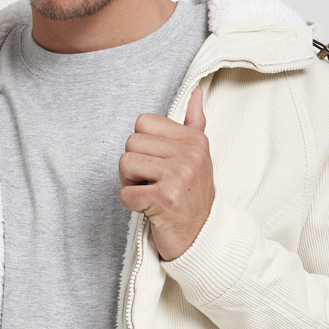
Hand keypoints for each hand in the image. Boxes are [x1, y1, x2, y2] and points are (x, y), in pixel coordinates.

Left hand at [119, 85, 214, 260]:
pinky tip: (150, 209)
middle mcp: (189, 154)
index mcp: (194, 140)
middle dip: (134, 166)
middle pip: (131, 143)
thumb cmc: (193, 195)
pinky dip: (132, 205)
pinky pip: (125, 193)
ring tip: (151, 194)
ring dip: (131, 184)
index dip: (142, 145)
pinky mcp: (165, 198)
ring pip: (125, 164)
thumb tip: (196, 92)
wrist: (202, 236)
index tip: (158, 164)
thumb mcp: (198, 156)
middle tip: (152, 182)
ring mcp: (178, 176)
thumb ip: (194, 123)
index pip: (143, 122)